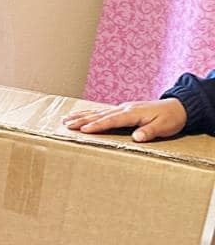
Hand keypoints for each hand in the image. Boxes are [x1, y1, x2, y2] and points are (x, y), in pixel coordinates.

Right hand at [62, 98, 187, 142]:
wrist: (179, 107)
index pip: (111, 120)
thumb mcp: (163, 127)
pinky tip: (82, 115)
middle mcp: (124, 109)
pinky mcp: (124, 110)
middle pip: (99, 115)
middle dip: (81, 120)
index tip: (83, 130)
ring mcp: (123, 108)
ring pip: (98, 112)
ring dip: (82, 115)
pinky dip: (91, 113)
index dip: (97, 125)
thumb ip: (149, 131)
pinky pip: (103, 111)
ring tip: (66, 118)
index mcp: (132, 113)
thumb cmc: (171, 118)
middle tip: (66, 124)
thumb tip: (136, 137)